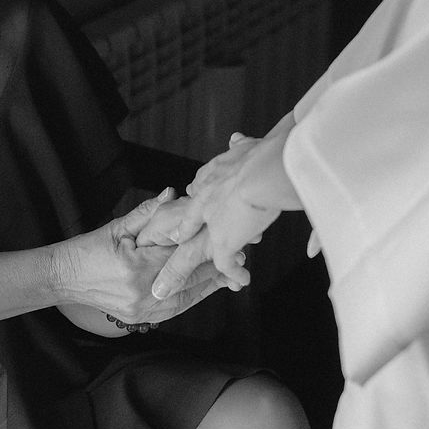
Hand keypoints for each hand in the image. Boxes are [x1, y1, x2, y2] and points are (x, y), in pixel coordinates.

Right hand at [55, 195, 233, 327]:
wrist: (64, 278)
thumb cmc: (88, 250)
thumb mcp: (117, 227)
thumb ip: (148, 214)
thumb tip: (173, 194)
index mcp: (138, 267)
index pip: (183, 255)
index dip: (209, 246)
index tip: (229, 237)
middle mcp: (144, 293)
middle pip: (192, 279)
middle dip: (217, 267)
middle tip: (240, 254)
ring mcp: (142, 310)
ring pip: (188, 298)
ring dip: (210, 285)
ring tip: (231, 272)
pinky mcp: (141, 319)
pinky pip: (176, 309)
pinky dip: (193, 296)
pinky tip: (206, 287)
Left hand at [151, 123, 299, 300]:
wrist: (266, 170)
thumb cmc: (267, 155)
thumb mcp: (248, 145)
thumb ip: (241, 146)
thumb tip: (236, 139)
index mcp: (211, 178)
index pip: (196, 197)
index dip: (195, 210)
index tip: (193, 219)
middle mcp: (205, 201)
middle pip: (181, 228)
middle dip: (170, 246)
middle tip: (162, 259)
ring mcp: (212, 223)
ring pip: (188, 254)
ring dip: (176, 273)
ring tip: (163, 289)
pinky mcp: (225, 240)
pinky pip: (226, 264)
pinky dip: (234, 274)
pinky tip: (240, 281)